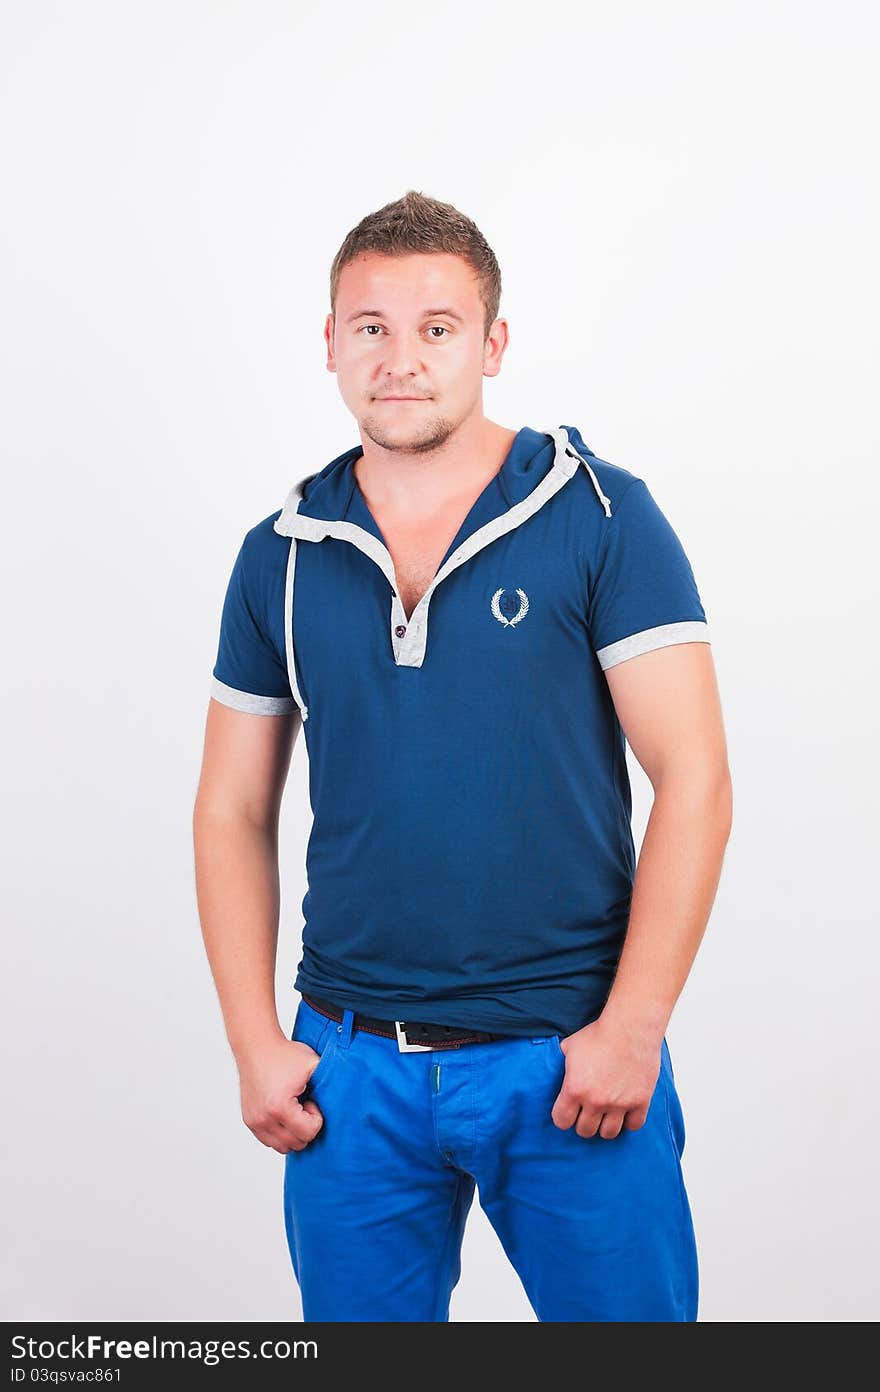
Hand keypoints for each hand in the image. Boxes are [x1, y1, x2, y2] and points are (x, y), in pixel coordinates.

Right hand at [237, 1037, 326, 1153]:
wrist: (257, 1046)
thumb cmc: (285, 1054)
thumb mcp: (313, 1064)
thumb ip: (330, 1081)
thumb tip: (349, 1095)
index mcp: (280, 1107)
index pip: (308, 1133)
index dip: (316, 1119)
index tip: (311, 1101)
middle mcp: (264, 1119)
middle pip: (296, 1144)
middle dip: (305, 1127)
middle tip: (304, 1105)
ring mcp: (254, 1121)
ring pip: (282, 1147)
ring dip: (293, 1133)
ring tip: (294, 1110)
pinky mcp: (249, 1121)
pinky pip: (269, 1141)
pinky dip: (280, 1133)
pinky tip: (284, 1112)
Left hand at [550, 1016, 661, 1138]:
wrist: (630, 1028)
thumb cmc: (599, 1034)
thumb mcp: (570, 1046)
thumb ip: (560, 1064)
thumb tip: (553, 1069)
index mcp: (574, 1089)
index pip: (561, 1121)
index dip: (563, 1117)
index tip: (568, 1111)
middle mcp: (596, 1101)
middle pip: (585, 1131)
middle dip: (584, 1122)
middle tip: (588, 1112)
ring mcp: (619, 1104)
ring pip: (608, 1133)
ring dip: (605, 1125)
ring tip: (606, 1115)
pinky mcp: (640, 1102)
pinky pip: (633, 1126)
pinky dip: (629, 1121)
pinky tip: (626, 1112)